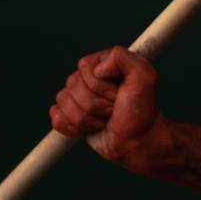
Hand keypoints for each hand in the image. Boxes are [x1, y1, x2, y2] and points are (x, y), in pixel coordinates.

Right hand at [48, 45, 163, 170]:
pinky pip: (56, 117)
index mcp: (103, 64)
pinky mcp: (71, 116)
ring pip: (63, 102)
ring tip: (106, 119)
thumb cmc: (142, 111)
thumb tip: (98, 69)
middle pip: (73, 86)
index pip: (84, 67)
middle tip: (114, 109)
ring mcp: (79, 97)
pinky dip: (71, 127)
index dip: (100, 85)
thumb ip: (123, 58)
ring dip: (87, 118)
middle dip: (96, 104)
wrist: (139, 142)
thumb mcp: (144, 77)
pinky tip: (88, 129)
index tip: (119, 94)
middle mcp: (89, 78)